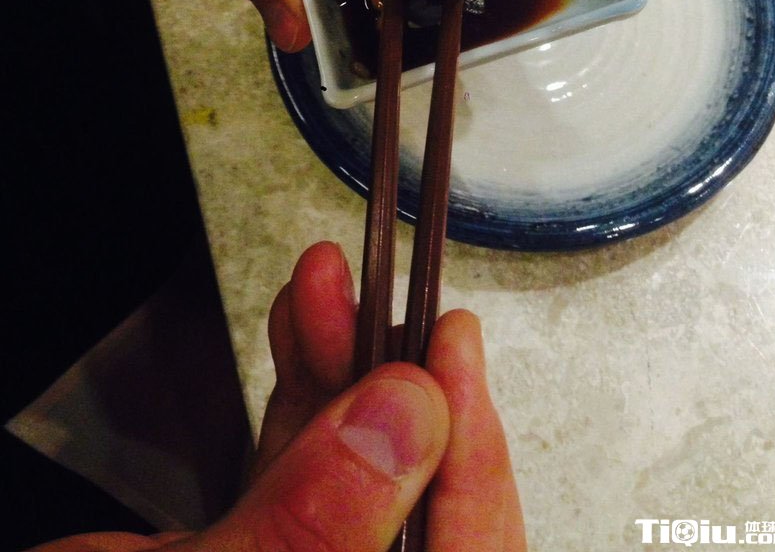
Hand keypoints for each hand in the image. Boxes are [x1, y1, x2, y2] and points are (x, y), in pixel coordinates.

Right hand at [28, 242, 525, 551]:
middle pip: (417, 498)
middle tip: (390, 306)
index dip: (470, 450)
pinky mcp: (266, 540)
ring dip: (344, 362)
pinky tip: (301, 324)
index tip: (452, 349)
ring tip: (326, 286)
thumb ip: (315, 526)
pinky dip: (301, 383)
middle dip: (399, 384)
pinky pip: (304, 457)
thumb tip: (408, 418)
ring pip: (360, 463)